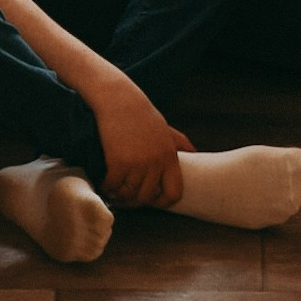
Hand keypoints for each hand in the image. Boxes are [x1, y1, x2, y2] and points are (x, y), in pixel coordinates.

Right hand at [92, 79, 193, 208]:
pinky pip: (112, 185)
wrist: (118, 99)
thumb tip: (196, 154)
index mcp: (169, 156)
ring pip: (128, 194)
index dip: (162, 202)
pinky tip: (104, 182)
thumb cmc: (141, 113)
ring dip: (119, 195)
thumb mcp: (165, 128)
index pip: (174, 193)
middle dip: (136, 200)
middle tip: (127, 196)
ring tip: (114, 191)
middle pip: (147, 197)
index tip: (151, 199)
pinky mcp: (118, 162)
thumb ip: (181, 143)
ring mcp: (137, 164)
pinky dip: (107, 187)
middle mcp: (155, 163)